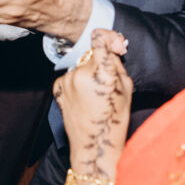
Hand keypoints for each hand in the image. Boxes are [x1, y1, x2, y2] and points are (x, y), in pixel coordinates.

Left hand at [53, 29, 132, 174]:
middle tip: (108, 85)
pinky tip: (84, 100)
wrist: (94, 147)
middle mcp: (80, 73)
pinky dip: (78, 84)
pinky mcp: (57, 88)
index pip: (99, 37)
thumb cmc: (115, 120)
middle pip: (92, 55)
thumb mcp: (127, 88)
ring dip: (89, 74)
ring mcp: (66, 81)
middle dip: (101, 64)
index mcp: (102, 72)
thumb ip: (117, 63)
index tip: (114, 44)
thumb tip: (112, 45)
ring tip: (95, 97)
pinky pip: (71, 77)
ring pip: (81, 66)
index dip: (108, 37)